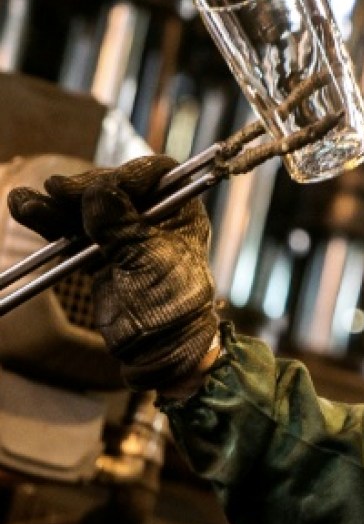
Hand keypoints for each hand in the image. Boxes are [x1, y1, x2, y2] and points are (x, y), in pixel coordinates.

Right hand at [7, 154, 218, 392]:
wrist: (160, 348)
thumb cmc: (170, 303)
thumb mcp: (148, 260)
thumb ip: (123, 226)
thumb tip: (100, 191)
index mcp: (181, 210)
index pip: (155, 175)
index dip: (125, 175)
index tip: (97, 186)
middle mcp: (154, 215)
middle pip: (115, 188)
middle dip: (84, 188)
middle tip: (56, 190)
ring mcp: (125, 234)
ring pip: (88, 209)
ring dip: (56, 204)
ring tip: (23, 200)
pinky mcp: (100, 254)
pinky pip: (73, 233)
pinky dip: (50, 223)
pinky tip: (25, 208)